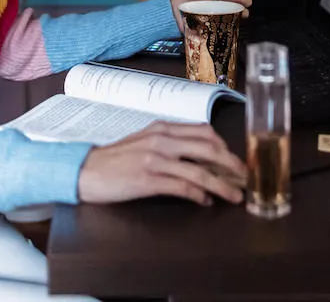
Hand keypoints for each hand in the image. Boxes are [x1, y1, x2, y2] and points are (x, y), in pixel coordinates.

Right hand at [78, 121, 246, 205]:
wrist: (84, 170)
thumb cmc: (113, 159)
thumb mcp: (143, 142)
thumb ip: (169, 144)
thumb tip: (198, 157)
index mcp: (162, 128)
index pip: (204, 132)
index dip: (225, 147)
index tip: (237, 161)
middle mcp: (162, 140)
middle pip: (209, 149)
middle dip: (232, 165)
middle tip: (246, 178)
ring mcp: (155, 159)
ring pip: (200, 170)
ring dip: (222, 185)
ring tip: (235, 196)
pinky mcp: (148, 179)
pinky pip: (182, 187)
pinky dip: (199, 195)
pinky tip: (205, 201)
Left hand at [172, 0, 253, 23]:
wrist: (180, 8)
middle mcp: (229, 3)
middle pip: (247, 0)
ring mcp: (226, 14)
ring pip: (244, 11)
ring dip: (237, 5)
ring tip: (222, 2)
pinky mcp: (223, 24)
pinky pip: (236, 22)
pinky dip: (237, 17)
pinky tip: (229, 14)